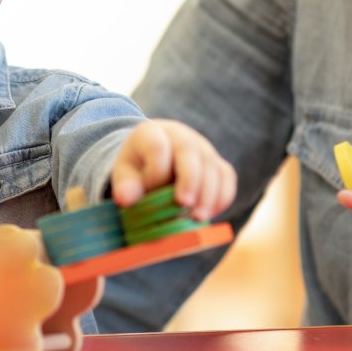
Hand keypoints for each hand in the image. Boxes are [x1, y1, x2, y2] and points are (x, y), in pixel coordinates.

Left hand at [110, 119, 235, 220]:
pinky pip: (227, 176)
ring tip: (198, 217)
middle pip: (189, 151)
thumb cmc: (138, 167)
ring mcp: (202, 147)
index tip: (153, 192)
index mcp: (151, 133)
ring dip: (208, 194)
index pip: (156, 146)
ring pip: (212, 166)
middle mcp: (180, 135)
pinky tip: (211, 213)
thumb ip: (125, 185)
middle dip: (189, 179)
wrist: (155, 156)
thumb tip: (124, 199)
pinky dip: (222, 196)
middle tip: (184, 204)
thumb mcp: (125, 173)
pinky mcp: (217, 162)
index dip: (156, 173)